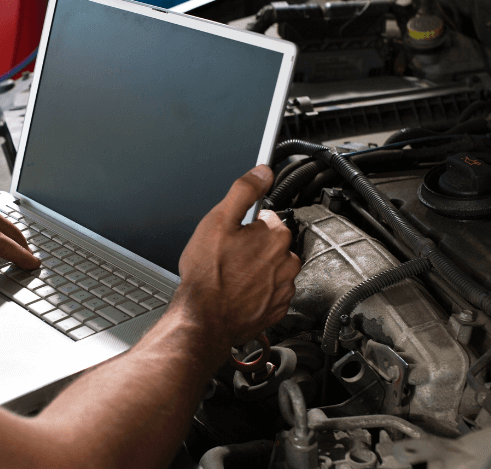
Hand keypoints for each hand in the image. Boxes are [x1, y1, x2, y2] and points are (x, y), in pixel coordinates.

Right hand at [174, 165, 300, 348]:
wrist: (204, 318)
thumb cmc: (208, 274)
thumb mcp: (218, 221)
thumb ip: (243, 191)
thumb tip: (262, 172)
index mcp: (275, 236)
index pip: (269, 219)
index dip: (247, 225)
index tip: (233, 235)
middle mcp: (286, 262)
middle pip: (273, 244)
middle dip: (254, 247)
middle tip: (229, 256)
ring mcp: (283, 288)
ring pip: (273, 269)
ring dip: (258, 269)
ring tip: (232, 276)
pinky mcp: (277, 309)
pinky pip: (272, 293)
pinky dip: (259, 291)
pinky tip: (238, 292)